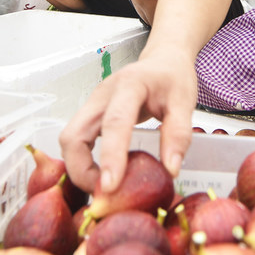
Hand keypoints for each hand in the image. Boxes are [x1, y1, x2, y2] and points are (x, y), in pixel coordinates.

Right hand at [59, 52, 196, 192]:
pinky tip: (100, 176)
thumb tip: (170, 170)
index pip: (114, 122)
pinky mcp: (90, 115)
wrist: (162, 59)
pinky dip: (82, 162)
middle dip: (81, 170)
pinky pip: (76, 141)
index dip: (110, 156)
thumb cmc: (172, 77)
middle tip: (104, 195)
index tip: (110, 186)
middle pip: (74, 134)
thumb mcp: (184, 101)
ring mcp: (92, 104)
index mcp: (129, 85)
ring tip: (104, 189)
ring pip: (70, 140)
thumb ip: (179, 134)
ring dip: (79, 168)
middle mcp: (102, 94)